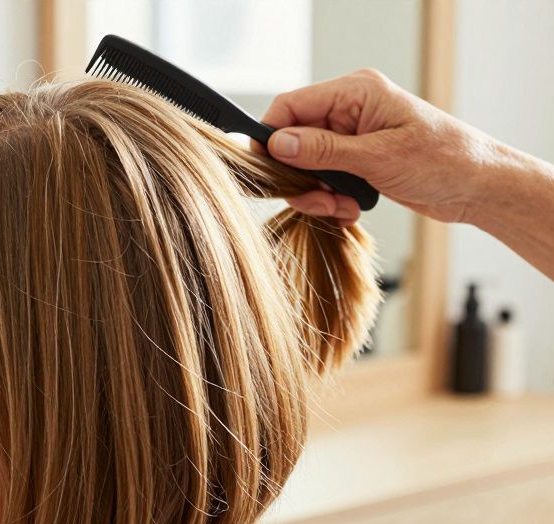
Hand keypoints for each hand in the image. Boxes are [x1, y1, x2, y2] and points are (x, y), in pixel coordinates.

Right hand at [252, 68, 496, 226]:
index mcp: (357, 93)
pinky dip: (331, 199)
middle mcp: (351, 110)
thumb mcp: (379, 156)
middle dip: (300, 176)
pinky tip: (352, 209)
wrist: (479, 187)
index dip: (271, 136)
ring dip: (317, 193)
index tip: (266, 169)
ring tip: (342, 207)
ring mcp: (354, 137)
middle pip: (294, 140)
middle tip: (318, 200)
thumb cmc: (445, 160)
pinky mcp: (358, 160)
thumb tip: (277, 144)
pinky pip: (324, 180)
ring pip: (306, 165)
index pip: (292, 106)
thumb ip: (324, 150)